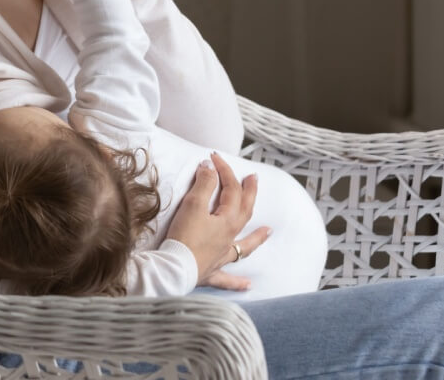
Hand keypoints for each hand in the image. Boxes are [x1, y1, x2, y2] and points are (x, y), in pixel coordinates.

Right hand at [164, 152, 270, 290]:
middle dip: (250, 193)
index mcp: (227, 220)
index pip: (231, 190)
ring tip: (268, 231)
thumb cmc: (184, 238)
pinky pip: (228, 278)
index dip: (224, 171)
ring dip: (257, 238)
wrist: (175, 269)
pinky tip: (248, 285)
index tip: (214, 158)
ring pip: (245, 246)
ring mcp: (222, 256)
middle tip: (254, 179)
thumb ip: (203, 184)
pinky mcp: (210, 271)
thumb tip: (210, 167)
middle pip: (245, 212)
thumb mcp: (193, 205)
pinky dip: (238, 282)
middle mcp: (229, 238)